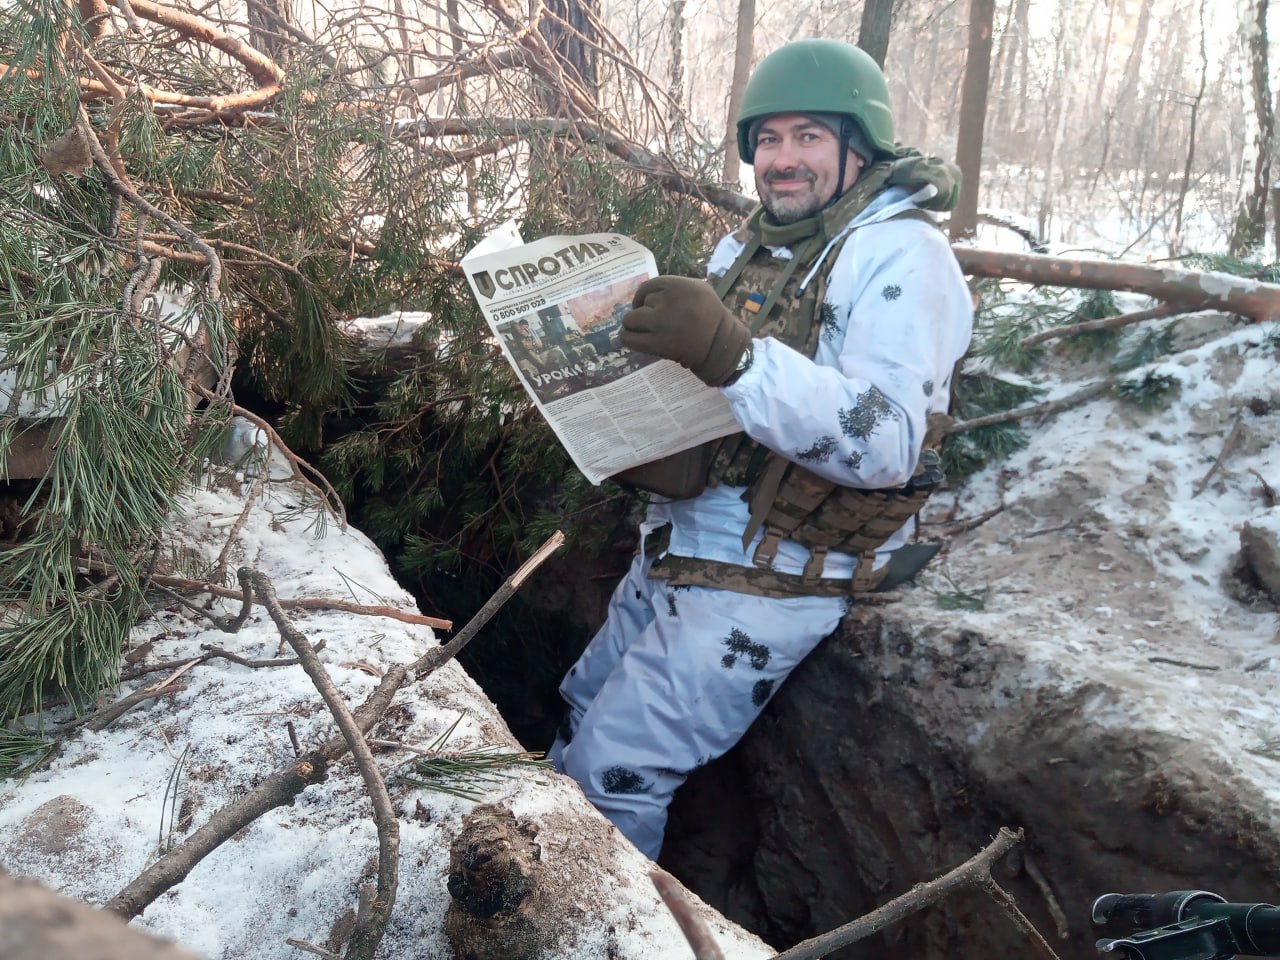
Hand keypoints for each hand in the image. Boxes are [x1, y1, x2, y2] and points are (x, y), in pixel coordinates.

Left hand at [620, 276, 750, 386]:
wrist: (719, 343)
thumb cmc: (709, 315)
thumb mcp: (697, 289)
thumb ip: (673, 287)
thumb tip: (646, 294)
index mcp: (677, 286)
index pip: (647, 287)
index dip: (642, 297)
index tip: (643, 305)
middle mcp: (667, 301)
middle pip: (640, 304)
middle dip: (644, 312)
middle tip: (652, 321)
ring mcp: (660, 323)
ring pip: (630, 319)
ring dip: (633, 325)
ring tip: (641, 330)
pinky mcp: (657, 343)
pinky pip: (629, 338)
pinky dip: (628, 338)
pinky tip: (633, 338)